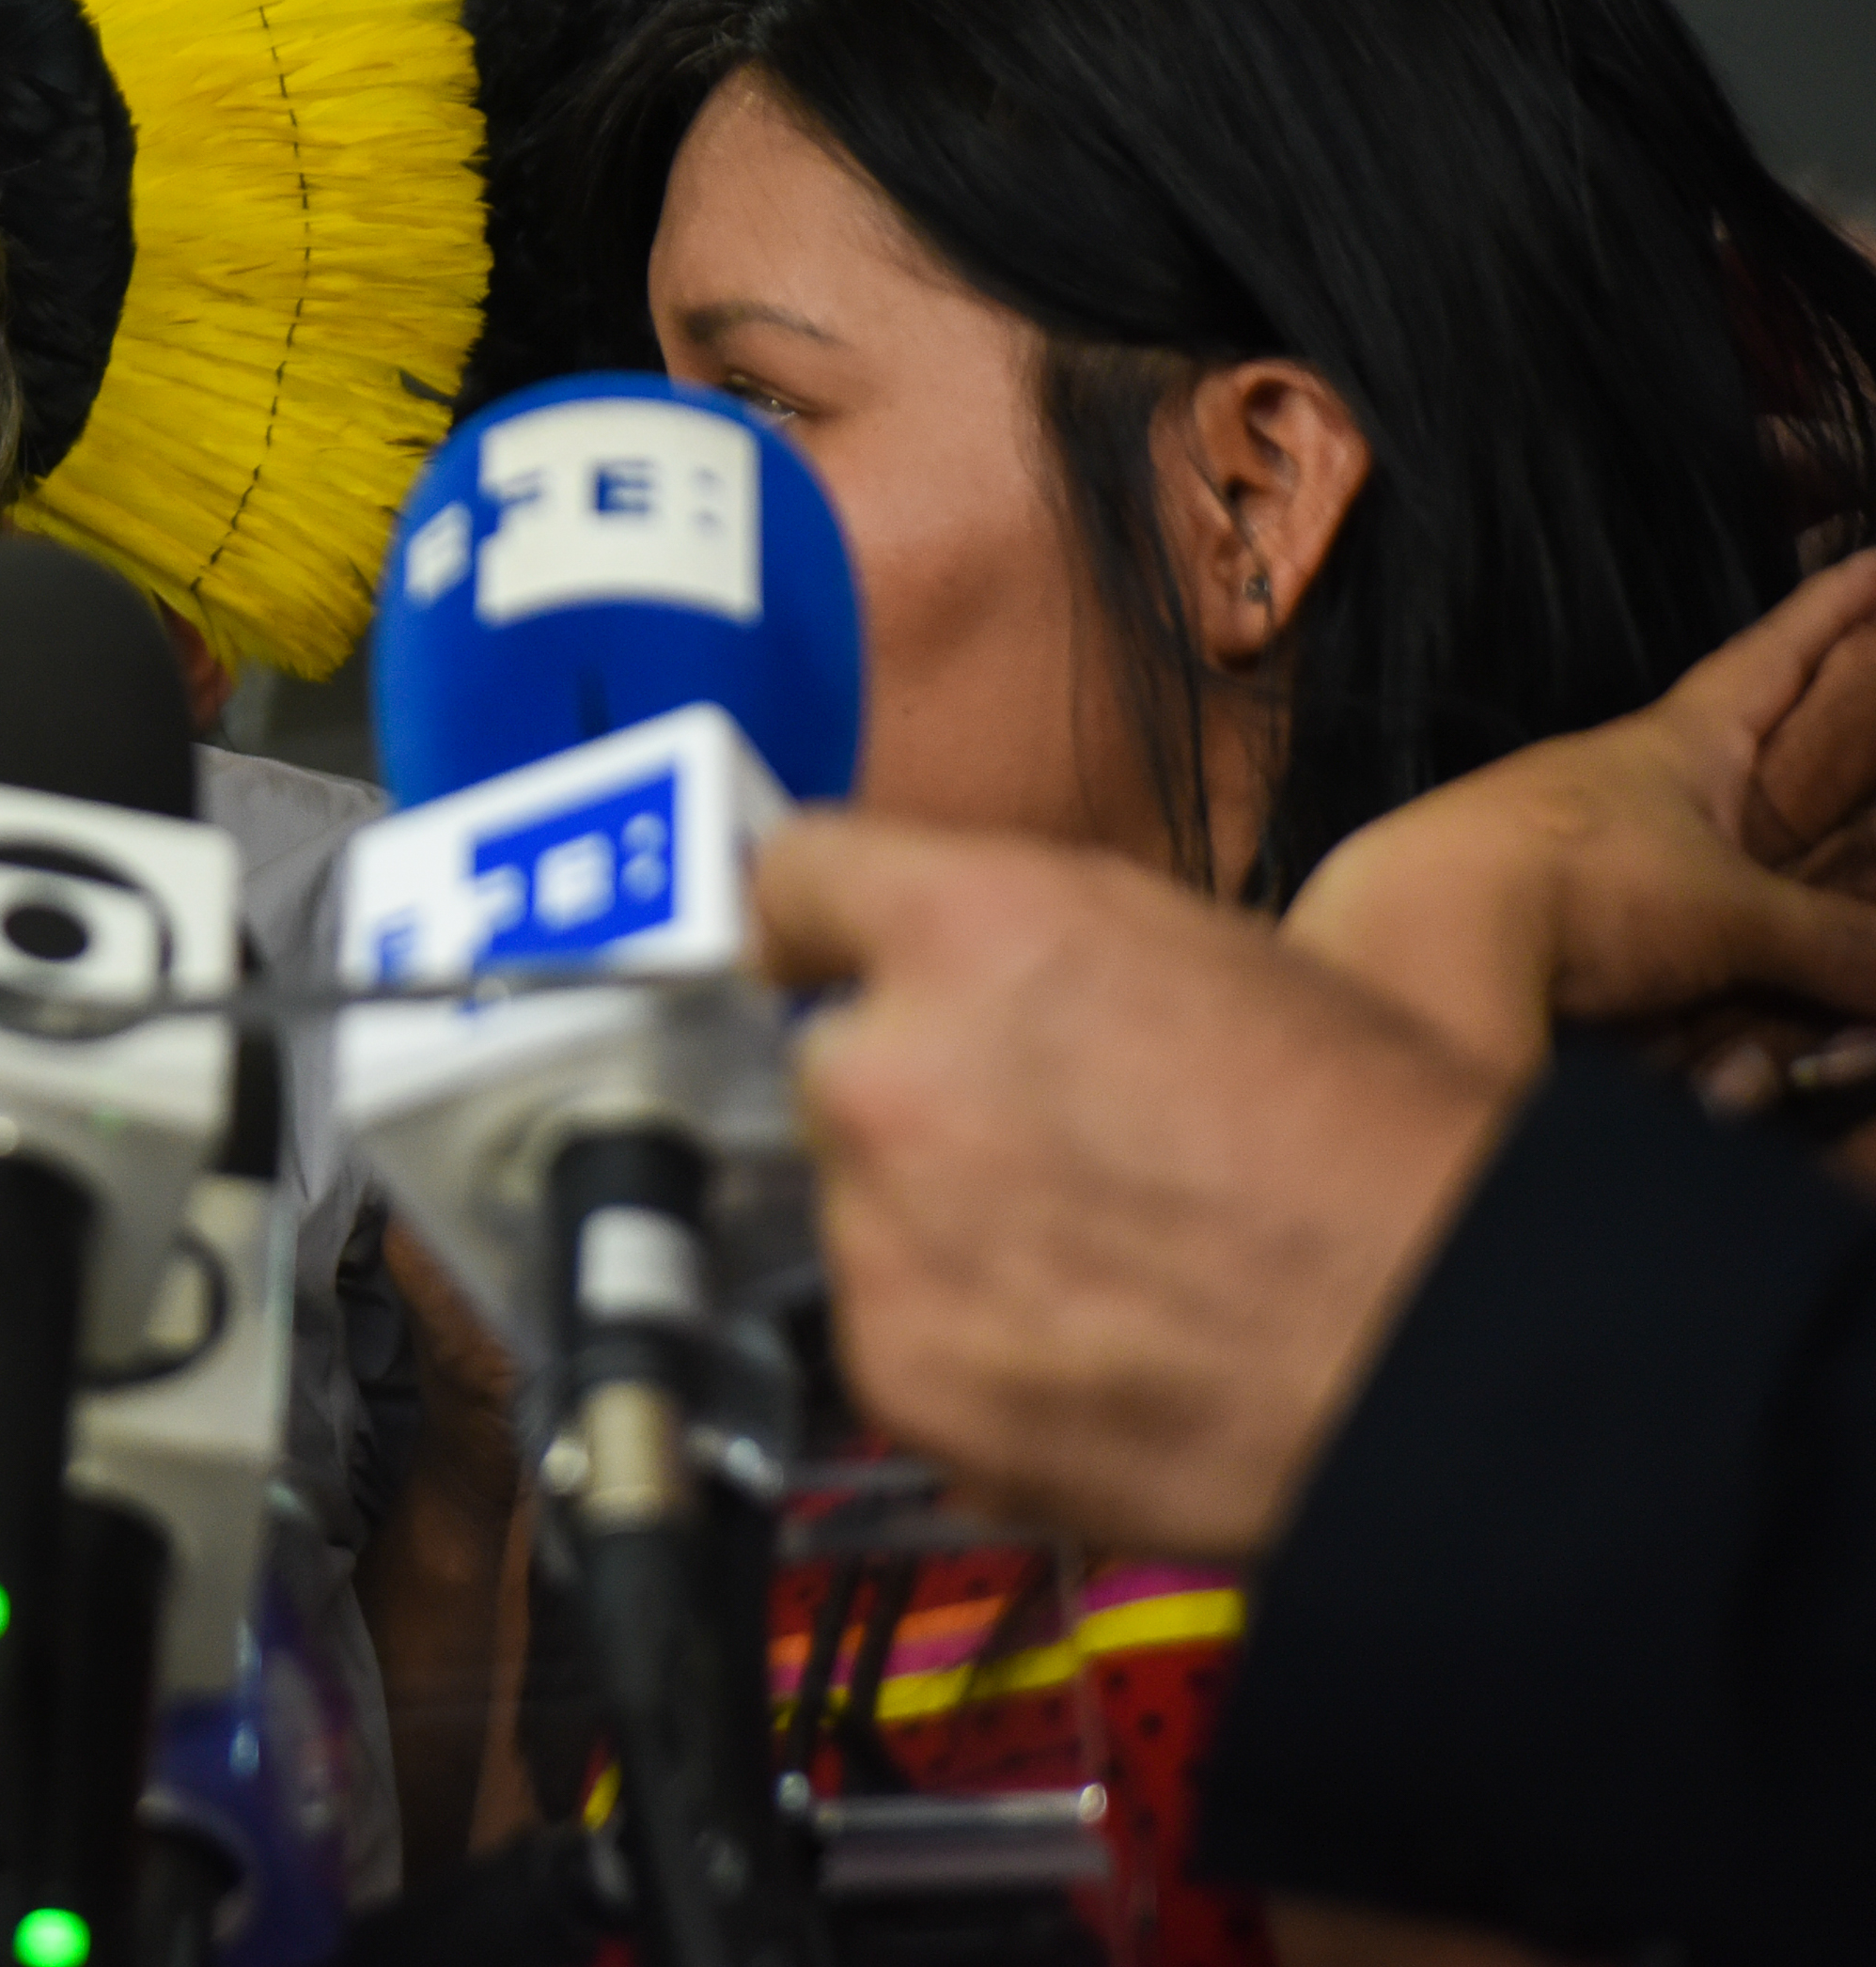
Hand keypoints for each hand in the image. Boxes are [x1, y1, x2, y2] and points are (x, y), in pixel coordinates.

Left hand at [757, 814, 1510, 1560]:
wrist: (1451, 1348)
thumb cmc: (1379, 1148)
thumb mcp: (1210, 956)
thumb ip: (1034, 947)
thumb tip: (947, 968)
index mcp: (975, 927)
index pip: (797, 878)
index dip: (822, 920)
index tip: (817, 951)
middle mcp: (893, 1067)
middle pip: (833, 1059)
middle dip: (917, 1095)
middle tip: (1055, 1149)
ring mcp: (879, 1232)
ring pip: (859, 1205)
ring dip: (938, 1225)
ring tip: (1107, 1263)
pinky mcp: (896, 1370)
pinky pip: (891, 1330)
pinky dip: (965, 1341)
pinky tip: (1096, 1346)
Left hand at [1286, 550, 1875, 1086]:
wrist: (1420, 940)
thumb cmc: (1577, 885)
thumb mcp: (1729, 912)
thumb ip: (1830, 943)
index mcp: (1676, 741)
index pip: (1773, 653)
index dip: (1833, 608)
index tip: (1874, 557)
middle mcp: (1623, 778)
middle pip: (1735, 738)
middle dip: (1803, 726)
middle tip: (1865, 702)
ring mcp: (1575, 842)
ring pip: (1693, 829)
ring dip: (1754, 840)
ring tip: (1822, 847)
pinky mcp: (1540, 912)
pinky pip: (1649, 914)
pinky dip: (1703, 930)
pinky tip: (1729, 954)